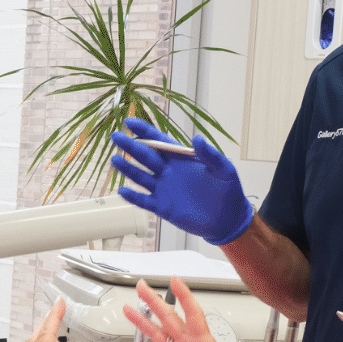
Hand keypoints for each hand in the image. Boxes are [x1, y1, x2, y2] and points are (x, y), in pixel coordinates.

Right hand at [110, 118, 252, 245]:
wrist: (228, 219)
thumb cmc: (228, 191)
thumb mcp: (224, 170)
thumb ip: (210, 155)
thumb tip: (197, 138)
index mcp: (181, 159)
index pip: (160, 141)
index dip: (145, 131)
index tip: (130, 122)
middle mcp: (169, 172)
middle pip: (146, 156)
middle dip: (130, 146)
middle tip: (116, 136)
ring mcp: (164, 189)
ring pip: (141, 177)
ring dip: (128, 169)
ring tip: (115, 160)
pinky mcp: (163, 207)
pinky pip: (144, 201)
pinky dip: (133, 197)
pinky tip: (122, 191)